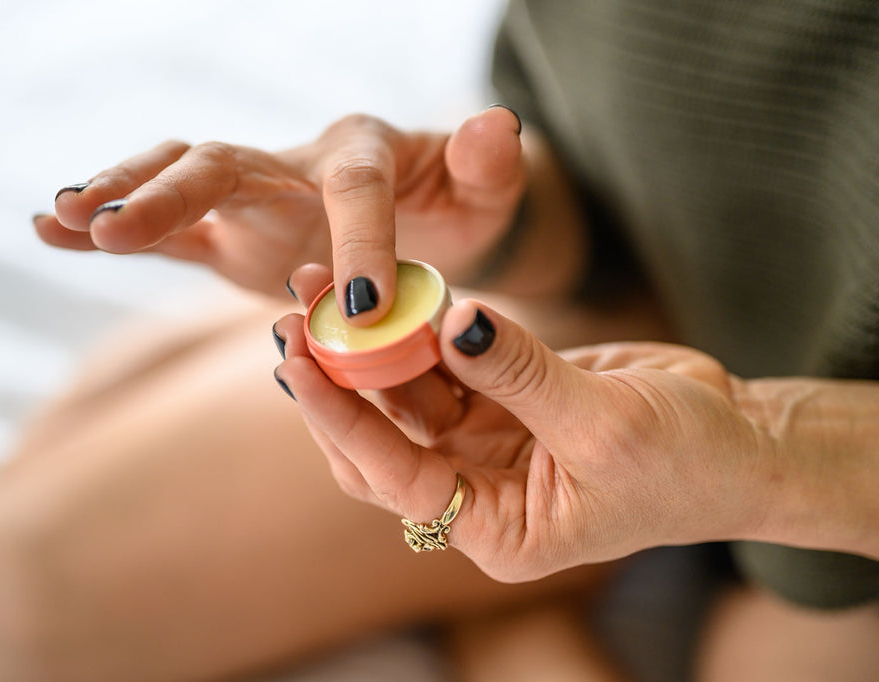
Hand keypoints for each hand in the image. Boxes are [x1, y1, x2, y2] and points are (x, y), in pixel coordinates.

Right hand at [35, 107, 525, 324]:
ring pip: (177, 183)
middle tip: (116, 223)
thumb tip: (501, 126)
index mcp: (362, 152)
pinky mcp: (230, 233)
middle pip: (223, 162)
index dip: (359, 237)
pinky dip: (114, 232)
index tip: (362, 300)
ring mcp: (253, 197)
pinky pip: (169, 231)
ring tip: (62, 216)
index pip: (354, 187)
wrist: (423, 216)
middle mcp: (294, 163)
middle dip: (172, 191)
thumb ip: (488, 166)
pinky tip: (52, 230)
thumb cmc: (457, 205)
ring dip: (122, 198)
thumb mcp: (485, 190)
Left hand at [273, 267, 773, 580]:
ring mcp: (485, 441)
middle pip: (380, 438)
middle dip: (335, 380)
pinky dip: (416, 327)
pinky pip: (444, 360)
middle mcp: (476, 489)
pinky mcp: (500, 397)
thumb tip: (453, 322)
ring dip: (364, 345)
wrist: (739, 444)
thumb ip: (522, 374)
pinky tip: (386, 287)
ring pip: (403, 393)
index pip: (394, 475)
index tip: (299, 364)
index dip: (342, 420)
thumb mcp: (606, 423)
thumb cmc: (687, 461)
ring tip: (320, 286)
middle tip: (291, 318)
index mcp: (495, 527)